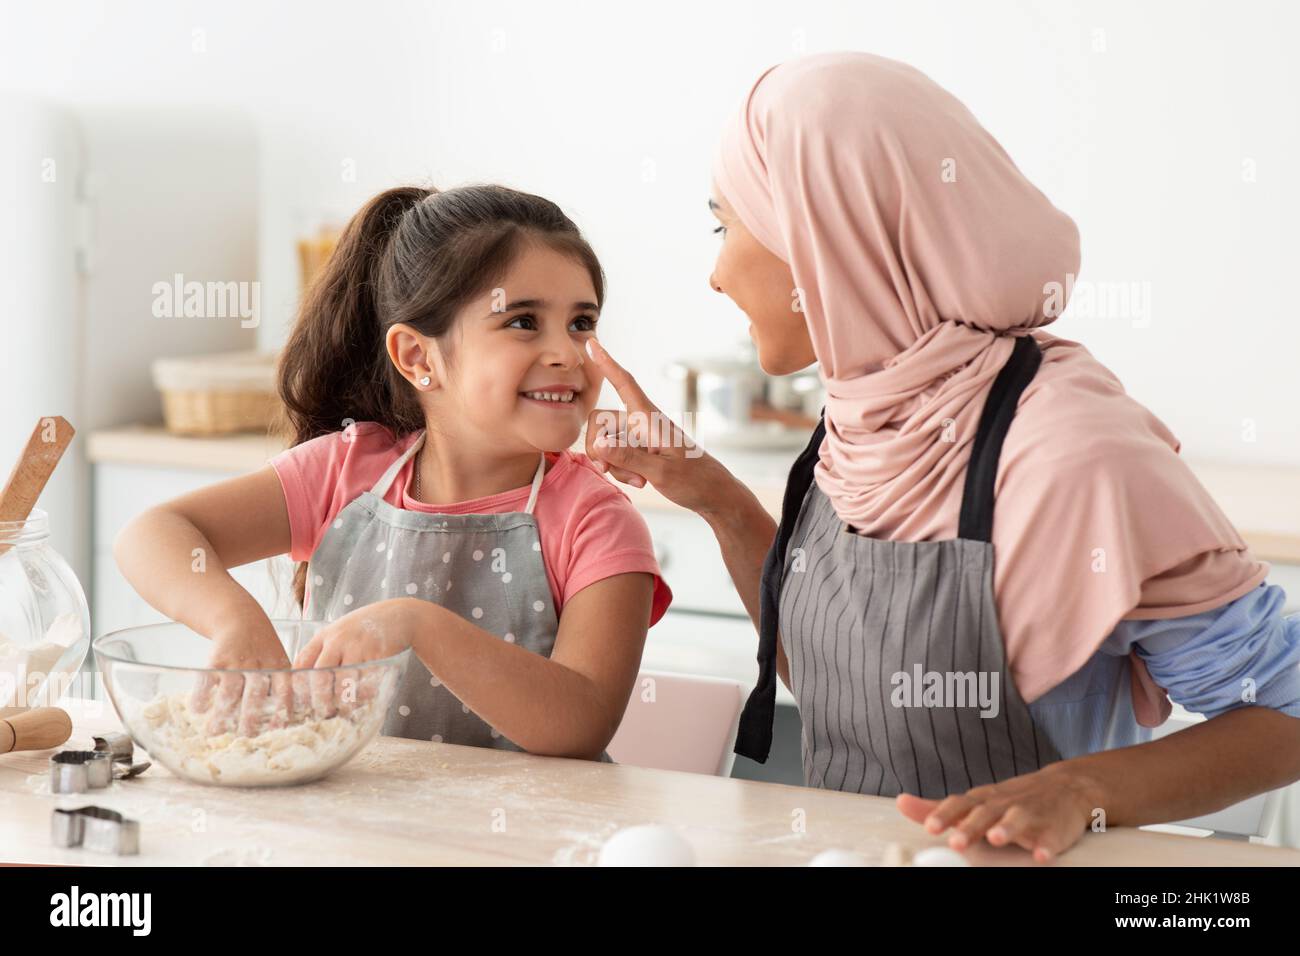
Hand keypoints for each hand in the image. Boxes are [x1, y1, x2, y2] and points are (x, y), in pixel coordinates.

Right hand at [192, 613, 291, 737]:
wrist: (241, 618)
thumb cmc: (263, 649)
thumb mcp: (279, 662)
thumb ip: (281, 687)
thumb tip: (287, 723)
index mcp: (278, 668)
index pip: (284, 693)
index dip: (281, 712)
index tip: (277, 731)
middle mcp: (258, 666)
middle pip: (255, 696)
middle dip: (250, 719)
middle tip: (245, 736)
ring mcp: (236, 663)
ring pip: (229, 693)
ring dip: (221, 715)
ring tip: (215, 732)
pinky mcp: (215, 660)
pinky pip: (207, 682)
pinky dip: (201, 697)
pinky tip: (198, 710)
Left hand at [292, 599, 419, 718]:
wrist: (398, 615)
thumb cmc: (364, 628)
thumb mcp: (339, 632)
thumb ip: (324, 651)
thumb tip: (309, 685)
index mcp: (324, 636)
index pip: (302, 662)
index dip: (298, 685)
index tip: (300, 702)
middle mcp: (338, 640)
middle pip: (320, 676)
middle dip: (320, 699)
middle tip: (323, 713)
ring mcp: (358, 647)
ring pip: (344, 683)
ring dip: (344, 701)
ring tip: (344, 710)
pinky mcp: (377, 655)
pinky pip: (367, 682)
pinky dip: (364, 695)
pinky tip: (364, 698)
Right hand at [583, 337, 738, 516]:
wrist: (713, 494)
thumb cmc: (694, 480)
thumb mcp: (660, 471)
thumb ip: (627, 457)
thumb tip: (598, 443)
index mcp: (649, 419)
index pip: (625, 383)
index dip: (607, 364)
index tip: (592, 343)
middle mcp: (642, 423)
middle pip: (601, 421)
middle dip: (600, 448)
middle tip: (610, 470)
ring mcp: (640, 438)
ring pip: (607, 444)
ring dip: (615, 465)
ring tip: (640, 480)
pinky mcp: (641, 452)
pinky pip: (616, 456)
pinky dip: (622, 470)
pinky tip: (641, 481)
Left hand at [895, 764, 1103, 862]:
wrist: (1064, 788)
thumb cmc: (1008, 800)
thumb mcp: (973, 801)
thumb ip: (938, 807)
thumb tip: (901, 803)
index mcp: (982, 800)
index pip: (960, 804)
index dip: (945, 815)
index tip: (929, 827)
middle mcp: (1004, 805)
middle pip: (985, 813)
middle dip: (971, 826)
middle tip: (956, 841)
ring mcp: (1031, 814)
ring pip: (1018, 820)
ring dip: (1007, 829)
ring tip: (996, 839)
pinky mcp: (1054, 828)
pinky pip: (1052, 837)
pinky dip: (1048, 846)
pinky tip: (1042, 856)